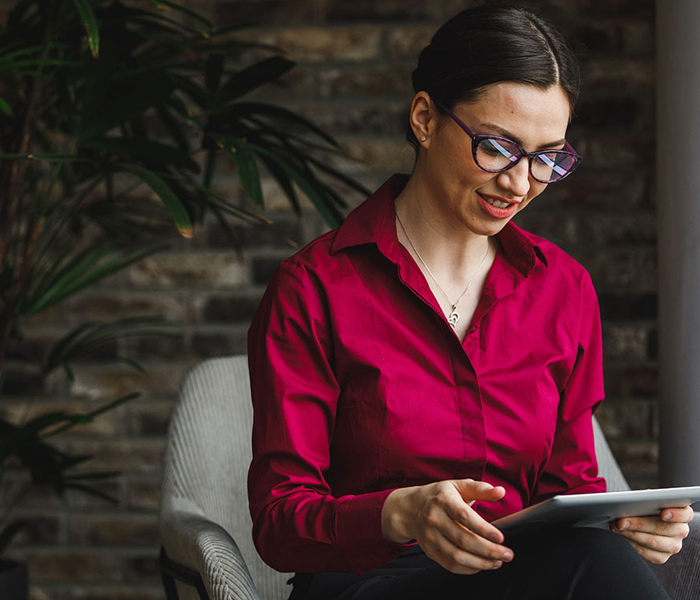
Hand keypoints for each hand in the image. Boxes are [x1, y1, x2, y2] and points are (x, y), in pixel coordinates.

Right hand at [381, 478, 512, 574]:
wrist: (409, 508)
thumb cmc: (440, 495)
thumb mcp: (458, 486)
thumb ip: (481, 489)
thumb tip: (500, 491)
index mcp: (443, 499)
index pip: (464, 516)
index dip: (483, 529)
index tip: (501, 538)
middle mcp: (434, 518)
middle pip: (463, 539)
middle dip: (489, 550)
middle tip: (507, 554)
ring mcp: (430, 536)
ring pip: (457, 556)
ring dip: (481, 563)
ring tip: (497, 562)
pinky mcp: (429, 550)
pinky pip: (450, 565)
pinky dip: (468, 569)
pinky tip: (481, 565)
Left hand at [612, 506, 693, 563]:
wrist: (643, 521)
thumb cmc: (646, 507)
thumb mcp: (647, 500)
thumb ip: (645, 500)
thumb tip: (631, 502)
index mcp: (682, 514)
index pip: (685, 514)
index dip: (675, 514)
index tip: (663, 513)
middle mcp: (681, 531)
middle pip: (662, 528)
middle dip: (639, 524)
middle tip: (621, 521)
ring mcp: (673, 545)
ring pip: (653, 542)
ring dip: (632, 534)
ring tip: (617, 527)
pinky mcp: (661, 557)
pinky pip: (647, 553)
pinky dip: (632, 544)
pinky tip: (622, 536)